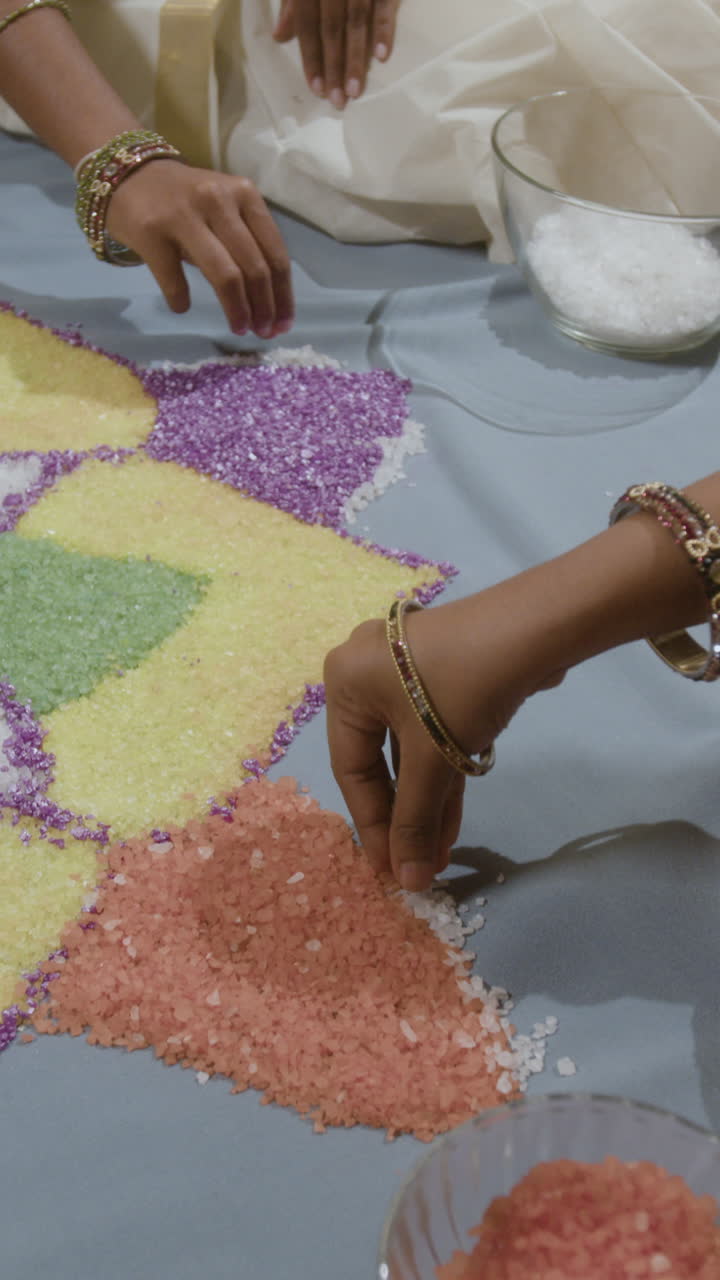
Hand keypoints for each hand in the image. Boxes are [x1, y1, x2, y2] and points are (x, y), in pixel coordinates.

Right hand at [105, 160, 293, 337]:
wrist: (126, 174)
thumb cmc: (185, 200)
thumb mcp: (225, 207)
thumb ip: (247, 243)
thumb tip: (269, 302)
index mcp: (244, 195)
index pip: (275, 253)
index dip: (282, 296)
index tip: (282, 324)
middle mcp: (218, 200)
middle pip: (254, 268)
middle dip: (264, 308)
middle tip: (262, 333)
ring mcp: (183, 215)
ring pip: (225, 276)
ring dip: (237, 310)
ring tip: (239, 328)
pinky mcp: (151, 233)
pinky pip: (175, 281)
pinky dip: (181, 301)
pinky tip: (182, 307)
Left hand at [272, 0, 399, 107]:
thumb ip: (292, 1)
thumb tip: (279, 36)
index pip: (308, 24)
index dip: (311, 57)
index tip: (317, 89)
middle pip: (332, 28)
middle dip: (334, 66)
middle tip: (338, 101)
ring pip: (356, 21)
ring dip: (356, 58)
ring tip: (356, 91)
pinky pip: (385, 4)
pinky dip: (384, 29)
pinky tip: (382, 56)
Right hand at [324, 588, 566, 892]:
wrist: (535, 625)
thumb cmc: (463, 687)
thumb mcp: (433, 758)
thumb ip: (414, 820)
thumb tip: (407, 880)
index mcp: (345, 683)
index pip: (350, 770)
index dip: (372, 826)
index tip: (391, 873)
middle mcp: (367, 674)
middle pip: (379, 763)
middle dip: (403, 818)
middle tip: (417, 869)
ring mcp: (407, 674)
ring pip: (410, 753)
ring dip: (426, 804)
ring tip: (440, 857)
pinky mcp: (444, 678)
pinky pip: (432, 736)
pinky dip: (442, 776)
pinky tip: (451, 822)